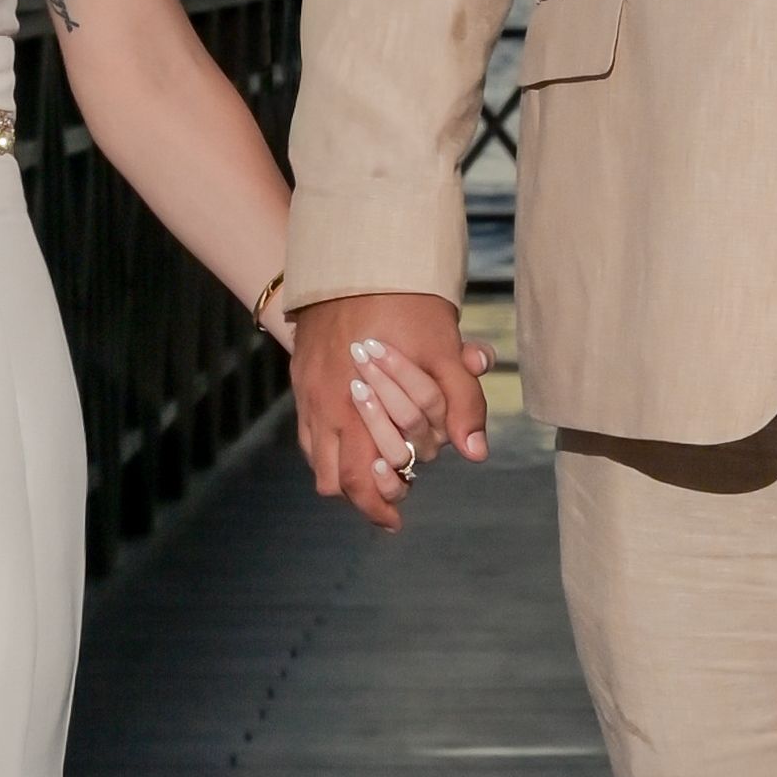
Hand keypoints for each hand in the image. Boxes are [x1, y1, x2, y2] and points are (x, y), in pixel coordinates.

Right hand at [292, 291, 488, 530]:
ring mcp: (307, 391)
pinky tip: (355, 434)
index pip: (357, 479)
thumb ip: (462, 402)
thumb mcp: (444, 349)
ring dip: (343, 470)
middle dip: (363, 494)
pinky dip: (329, 443)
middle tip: (392, 496)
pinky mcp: (301, 375)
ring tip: (375, 469)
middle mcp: (323, 405)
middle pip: (332, 478)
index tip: (396, 520)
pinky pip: (308, 428)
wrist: (356, 255)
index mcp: (354, 405)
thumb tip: (475, 453)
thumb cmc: (406, 301)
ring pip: (316, 457)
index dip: (377, 507)